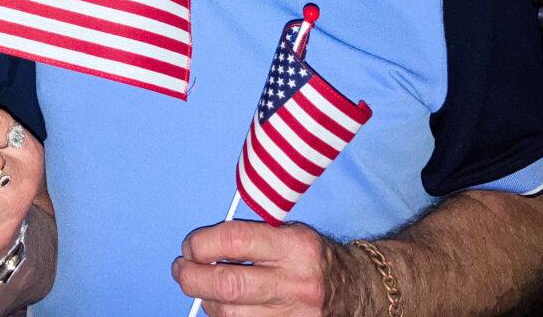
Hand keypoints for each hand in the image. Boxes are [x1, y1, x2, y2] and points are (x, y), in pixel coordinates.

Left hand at [173, 220, 356, 315]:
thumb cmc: (314, 257)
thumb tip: (200, 249)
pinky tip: (222, 306)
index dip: (201, 243)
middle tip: (181, 270)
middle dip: (192, 278)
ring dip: (206, 301)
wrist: (361, 290)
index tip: (190, 246)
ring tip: (201, 289)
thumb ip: (251, 237)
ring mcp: (296, 316)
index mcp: (295, 246)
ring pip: (230, 315)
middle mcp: (296, 283)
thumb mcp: (291, 233)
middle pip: (228, 286)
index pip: (234, 241)